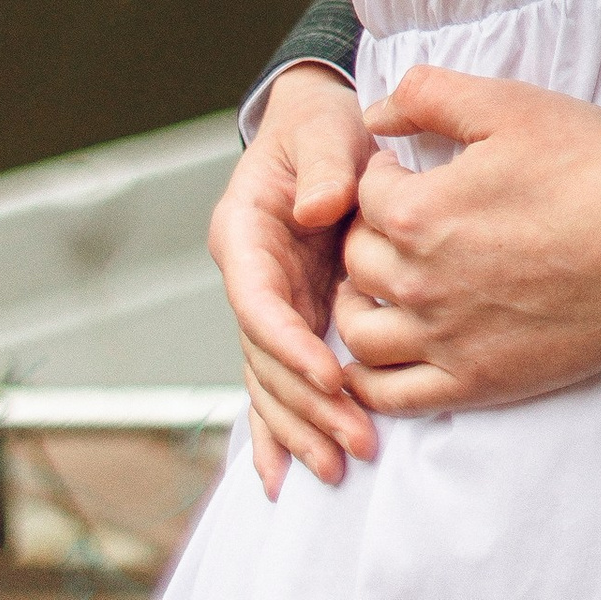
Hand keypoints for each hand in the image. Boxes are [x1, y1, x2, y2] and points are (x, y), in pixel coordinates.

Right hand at [207, 65, 378, 495]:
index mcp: (244, 234)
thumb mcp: (323, 129)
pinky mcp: (290, 320)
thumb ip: (323, 164)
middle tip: (356, 440)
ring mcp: (267, 305)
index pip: (258, 304)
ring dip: (304, 427)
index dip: (289, 346)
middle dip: (308, 405)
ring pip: (273, 382)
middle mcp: (248, 278)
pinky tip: (286, 477)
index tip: (330, 376)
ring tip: (342, 465)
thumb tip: (318, 209)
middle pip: (267, 359)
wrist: (322, 125)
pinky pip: (280, 382)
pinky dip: (282, 429)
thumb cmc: (321, 123)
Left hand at [334, 71, 600, 413]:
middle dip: (365, 235)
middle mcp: (418, 283)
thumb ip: (431, 95)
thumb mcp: (511, 105)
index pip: (365, 195)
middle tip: (391, 223)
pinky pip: (393, 395)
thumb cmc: (588, 168)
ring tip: (373, 287)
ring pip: (360, 332)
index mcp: (419, 213)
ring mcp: (444, 340)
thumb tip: (375, 110)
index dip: (380, 174)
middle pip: (357, 261)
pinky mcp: (474, 382)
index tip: (401, 170)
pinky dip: (367, 382)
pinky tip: (372, 364)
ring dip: (354, 305)